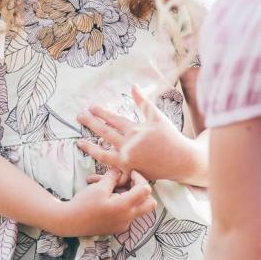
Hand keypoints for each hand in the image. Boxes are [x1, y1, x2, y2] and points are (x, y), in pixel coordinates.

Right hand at [53, 169, 154, 237]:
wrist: (70, 222)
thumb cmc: (83, 204)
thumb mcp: (99, 187)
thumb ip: (113, 177)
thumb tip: (121, 170)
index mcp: (124, 206)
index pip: (145, 190)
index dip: (139, 178)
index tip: (128, 173)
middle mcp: (128, 217)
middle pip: (150, 203)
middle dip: (143, 191)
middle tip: (130, 184)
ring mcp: (124, 224)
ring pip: (140, 209)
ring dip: (134, 198)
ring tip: (117, 190)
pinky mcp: (119, 228)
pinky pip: (129, 215)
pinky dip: (125, 206)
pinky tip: (111, 200)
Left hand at [77, 85, 200, 183]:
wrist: (181, 160)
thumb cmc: (170, 136)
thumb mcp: (157, 116)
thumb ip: (142, 101)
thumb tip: (133, 85)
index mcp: (135, 130)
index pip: (113, 119)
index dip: (101, 112)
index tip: (91, 107)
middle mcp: (129, 146)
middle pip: (104, 132)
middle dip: (90, 123)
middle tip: (79, 116)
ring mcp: (128, 161)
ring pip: (103, 154)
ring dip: (89, 147)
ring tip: (79, 142)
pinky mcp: (130, 173)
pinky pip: (112, 173)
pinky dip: (101, 174)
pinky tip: (90, 173)